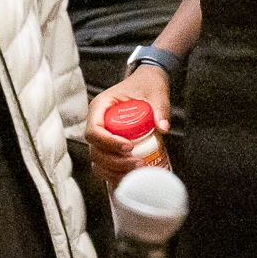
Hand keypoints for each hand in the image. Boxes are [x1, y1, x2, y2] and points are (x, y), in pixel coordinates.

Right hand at [87, 67, 172, 183]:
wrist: (147, 82)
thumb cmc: (146, 84)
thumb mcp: (155, 92)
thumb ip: (160, 108)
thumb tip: (163, 127)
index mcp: (100, 106)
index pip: (93, 130)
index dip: (108, 143)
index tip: (129, 147)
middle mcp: (96, 122)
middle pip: (94, 149)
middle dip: (114, 161)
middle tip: (137, 162)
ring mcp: (101, 135)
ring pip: (97, 160)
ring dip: (114, 170)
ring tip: (136, 170)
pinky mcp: (109, 145)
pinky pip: (105, 164)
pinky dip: (114, 173)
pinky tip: (130, 175)